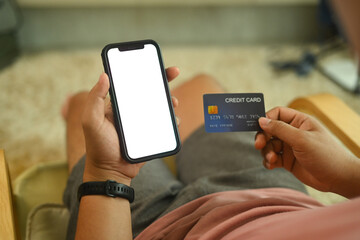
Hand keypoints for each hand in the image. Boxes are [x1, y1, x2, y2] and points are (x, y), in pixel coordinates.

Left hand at [81, 67, 179, 184]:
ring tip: (173, 102)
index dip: (143, 71)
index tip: (154, 63)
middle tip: (173, 73)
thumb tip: (104, 75)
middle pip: (150, 91)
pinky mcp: (151, 134)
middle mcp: (131, 111)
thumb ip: (95, 99)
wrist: (111, 172)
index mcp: (118, 104)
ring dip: (169, 100)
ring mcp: (142, 123)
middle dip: (163, 81)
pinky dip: (172, 120)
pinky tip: (174, 119)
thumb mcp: (91, 121)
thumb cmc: (98, 147)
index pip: (132, 83)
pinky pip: (164, 124)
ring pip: (160, 107)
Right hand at [255, 107, 359, 197]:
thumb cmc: (326, 155)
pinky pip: (272, 158)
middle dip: (263, 137)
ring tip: (272, 159)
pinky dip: (269, 161)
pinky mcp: (288, 160)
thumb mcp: (302, 139)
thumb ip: (280, 129)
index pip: (278, 113)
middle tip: (259, 145)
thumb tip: (261, 120)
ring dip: (266, 151)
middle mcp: (294, 132)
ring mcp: (290, 147)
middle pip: (270, 130)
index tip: (259, 127)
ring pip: (269, 145)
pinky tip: (271, 165)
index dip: (267, 119)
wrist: (338, 179)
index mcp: (300, 121)